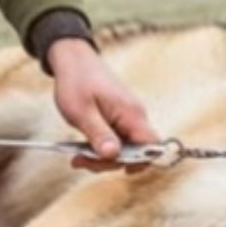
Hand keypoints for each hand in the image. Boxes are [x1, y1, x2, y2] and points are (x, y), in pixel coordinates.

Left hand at [46, 38, 158, 171]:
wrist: (73, 59)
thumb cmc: (76, 81)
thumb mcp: (82, 112)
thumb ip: (99, 135)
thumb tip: (113, 156)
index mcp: (132, 113)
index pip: (151, 145)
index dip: (140, 161)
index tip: (117, 167)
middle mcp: (135, 116)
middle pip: (136, 151)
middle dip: (110, 162)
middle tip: (81, 161)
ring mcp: (127, 117)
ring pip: (124, 148)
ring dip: (102, 156)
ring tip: (77, 157)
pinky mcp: (119, 118)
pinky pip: (117, 139)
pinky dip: (101, 147)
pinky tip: (83, 149)